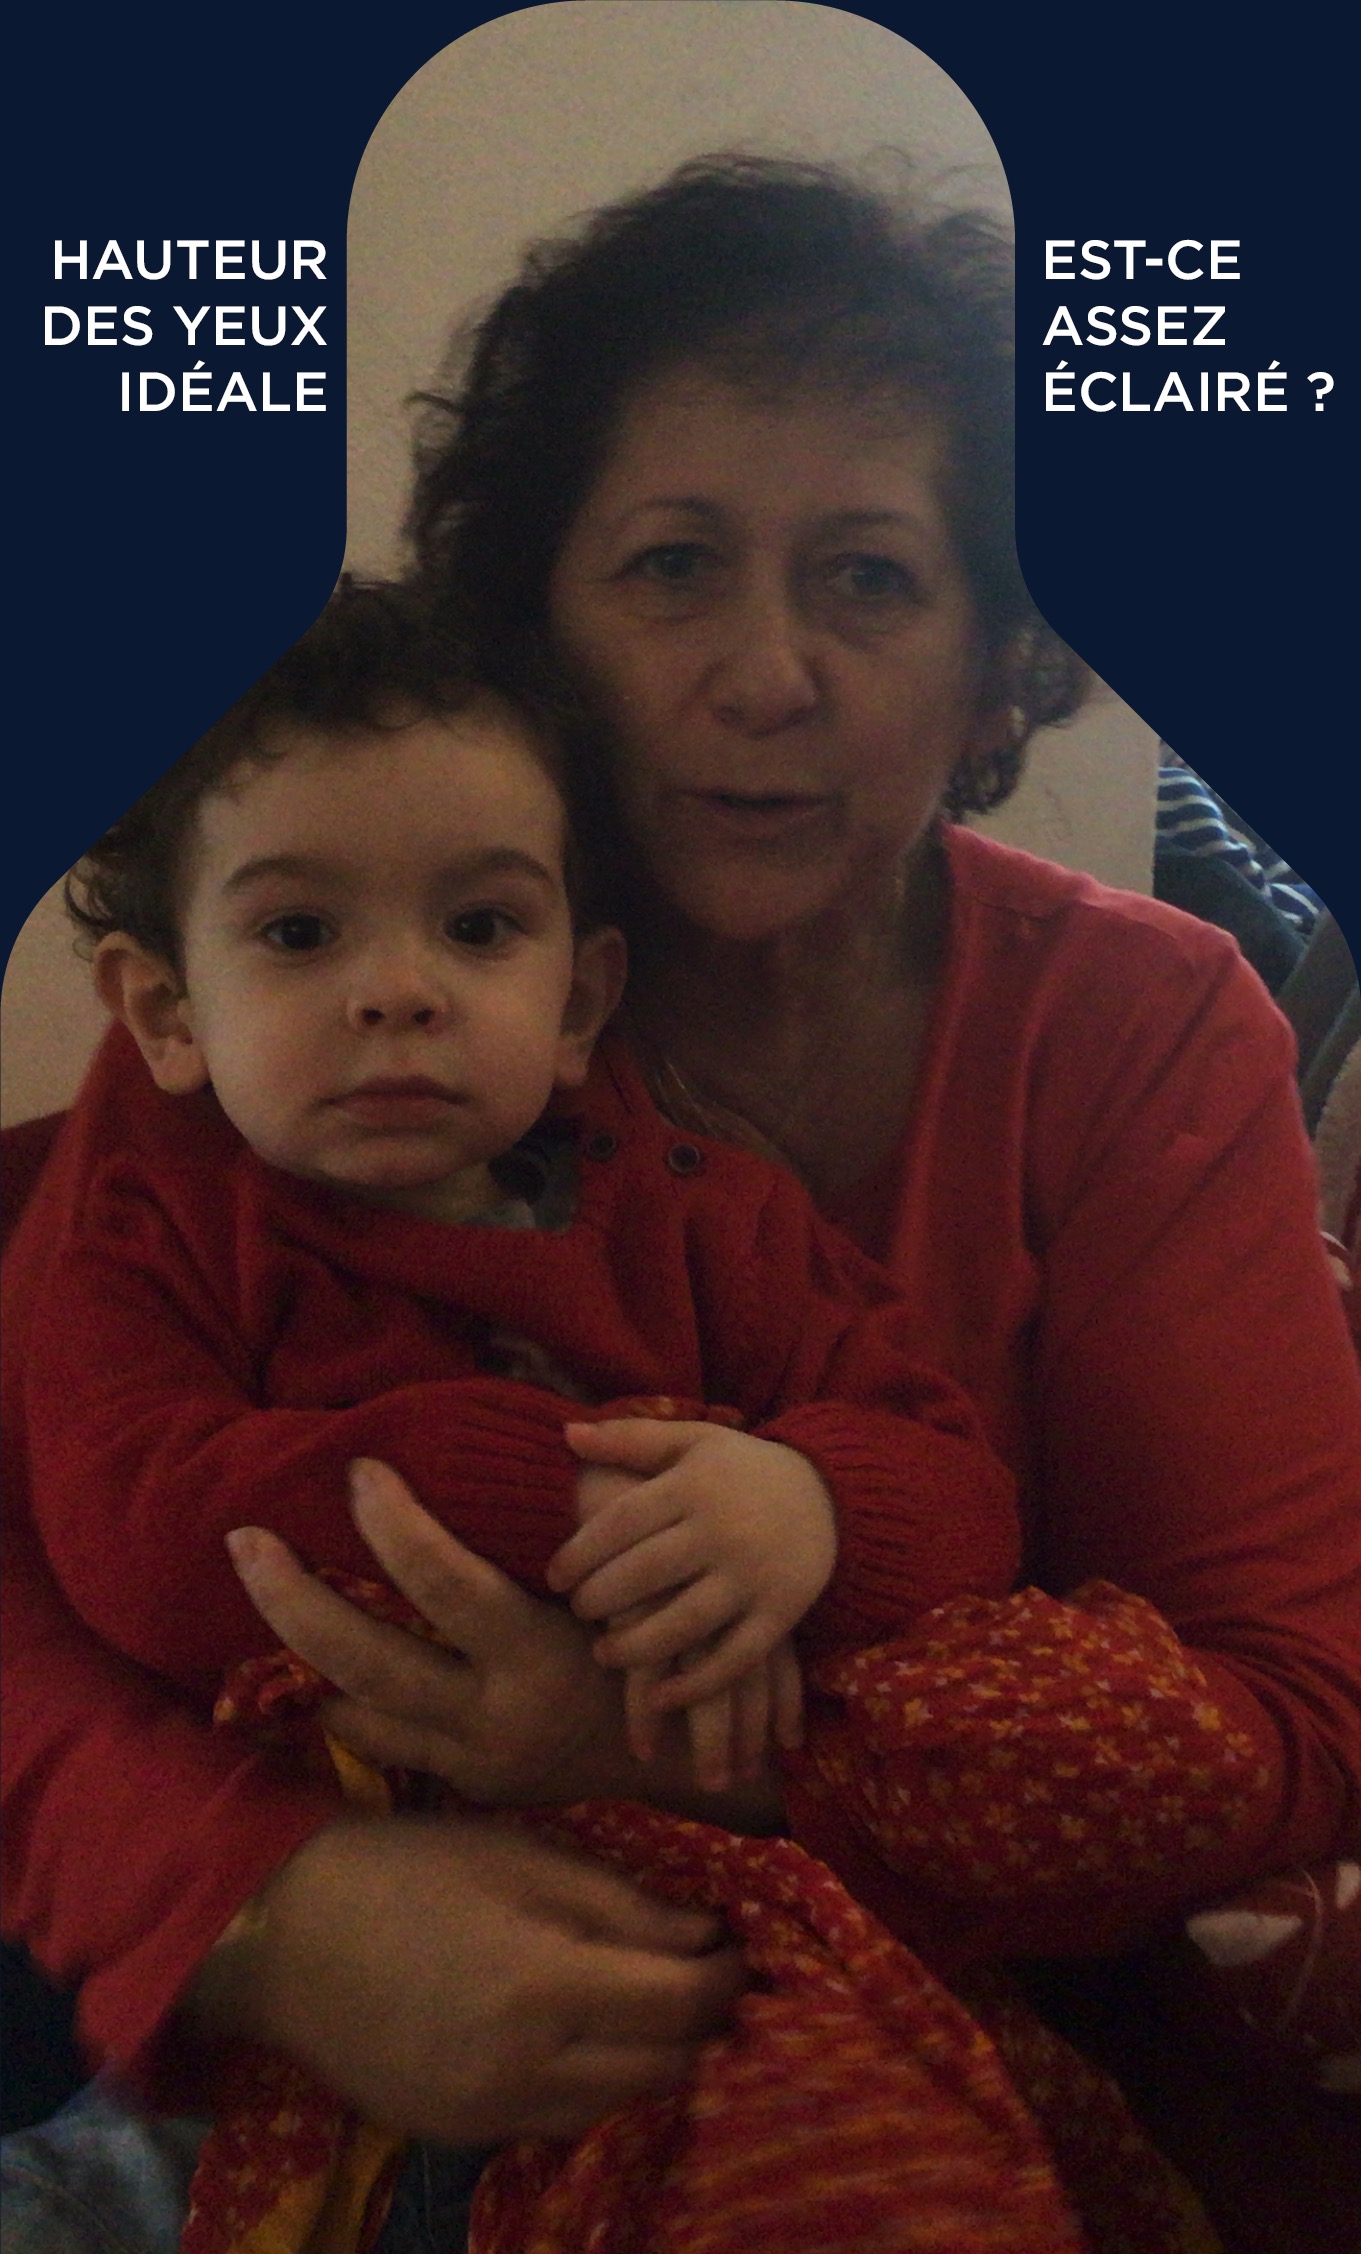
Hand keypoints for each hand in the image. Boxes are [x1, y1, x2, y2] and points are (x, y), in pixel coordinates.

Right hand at [187, 1811, 744, 2143]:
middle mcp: (527, 2071)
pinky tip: (584, 2037)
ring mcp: (491, 2116)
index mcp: (546, 1986)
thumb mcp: (523, 1856)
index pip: (682, 2004)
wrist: (285, 1936)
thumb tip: (707, 1936)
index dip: (726, 1975)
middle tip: (706, 1975)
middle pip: (663, 2067)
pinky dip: (592, 2084)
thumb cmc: (409, 1869)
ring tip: (650, 2004)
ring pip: (617, 2104)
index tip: (737, 1945)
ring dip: (651, 2059)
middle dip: (699, 2022)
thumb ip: (623, 1903)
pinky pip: (559, 2122)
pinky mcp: (461, 2135)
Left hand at [228, 1457, 786, 1827]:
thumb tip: (546, 1431)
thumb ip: (584, 1514)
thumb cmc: (652, 1640)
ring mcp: (472, 1761)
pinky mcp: (462, 1785)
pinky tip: (304, 1665)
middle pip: (372, 1661)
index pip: (451, 1585)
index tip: (359, 1473)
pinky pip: (380, 1749)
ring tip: (254, 1587)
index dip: (398, 1529)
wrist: (682, 1760)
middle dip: (296, 1601)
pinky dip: (340, 1705)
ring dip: (298, 1654)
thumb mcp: (626, 1578)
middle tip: (243, 1540)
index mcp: (542, 1653)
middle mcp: (497, 1715)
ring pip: (358, 1713)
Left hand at [547, 1420, 835, 1708]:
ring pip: (685, 1622)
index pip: (622, 1522)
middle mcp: (721, 1531)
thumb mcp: (692, 1440)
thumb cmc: (744, 1469)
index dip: (580, 1552)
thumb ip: (629, 1437)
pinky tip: (659, 1697)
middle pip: (646, 1573)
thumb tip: (565, 1431)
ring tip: (603, 1654)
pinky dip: (696, 1685)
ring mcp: (752, 1576)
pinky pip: (734, 1659)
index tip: (554, 1577)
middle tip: (578, 1610)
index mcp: (693, 1486)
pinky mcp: (780, 1614)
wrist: (831, 1493)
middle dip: (600, 1598)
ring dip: (636, 1646)